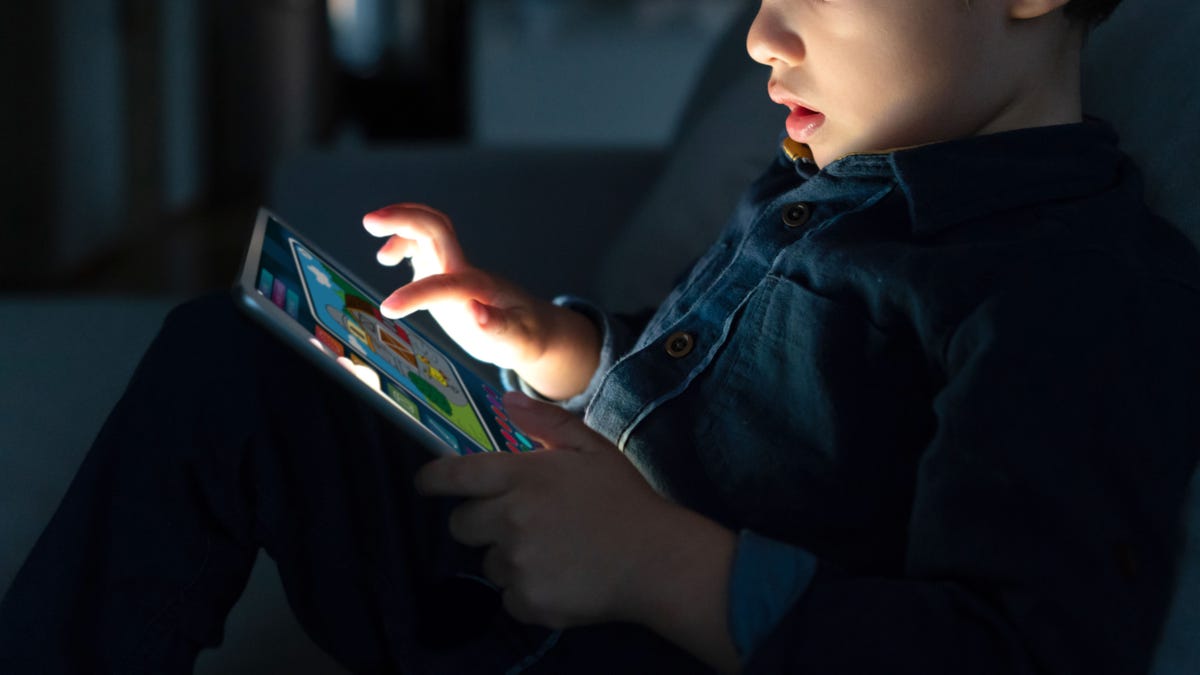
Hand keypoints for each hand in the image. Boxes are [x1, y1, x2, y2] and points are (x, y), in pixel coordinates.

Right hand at [364, 204, 548, 369]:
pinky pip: (422, 245)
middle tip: (370, 221)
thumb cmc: (524, 335)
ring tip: (382, 253)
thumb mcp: (518, 339)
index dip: (416, 293)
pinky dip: (402, 241)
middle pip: (436, 229)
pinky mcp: (444, 274)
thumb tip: (476, 313)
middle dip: (404, 219)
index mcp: (479, 287)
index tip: (389, 308)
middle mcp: (463, 271)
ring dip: (401, 225)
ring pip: (428, 231)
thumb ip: (498, 327)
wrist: (530, 329)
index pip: (444, 282)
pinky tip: (388, 257)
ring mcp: (453, 269)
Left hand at [415, 393, 739, 671]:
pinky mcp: (528, 601)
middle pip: (461, 524)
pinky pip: (508, 597)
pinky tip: (560, 577)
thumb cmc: (625, 499)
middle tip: (517, 522)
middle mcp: (511, 519)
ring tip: (551, 552)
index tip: (426, 483)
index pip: (455, 476)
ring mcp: (518, 563)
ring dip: (508, 558)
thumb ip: (545, 423)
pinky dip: (526, 591)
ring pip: (487, 563)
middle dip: (480, 521)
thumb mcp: (591, 448)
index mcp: (523, 477)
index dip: (432, 479)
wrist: (657, 560)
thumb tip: (506, 401)